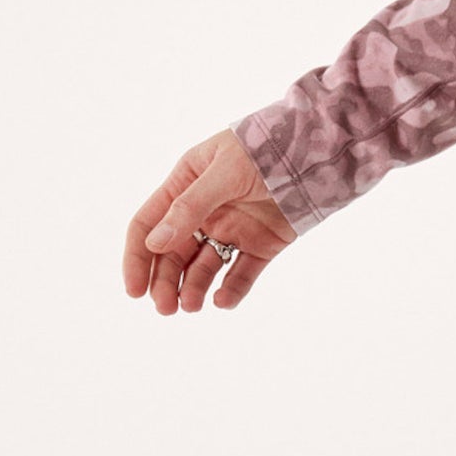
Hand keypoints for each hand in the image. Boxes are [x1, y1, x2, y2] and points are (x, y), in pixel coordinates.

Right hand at [123, 129, 299, 316]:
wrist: (322, 149)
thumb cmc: (267, 147)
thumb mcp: (225, 172)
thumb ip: (191, 207)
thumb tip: (155, 243)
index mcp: (186, 184)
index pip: (148, 224)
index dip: (138, 258)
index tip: (133, 291)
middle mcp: (205, 210)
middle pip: (173, 253)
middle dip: (165, 282)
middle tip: (166, 308)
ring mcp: (233, 228)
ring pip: (202, 267)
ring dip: (192, 289)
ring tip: (192, 306)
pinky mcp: (262, 243)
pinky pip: (241, 273)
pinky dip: (230, 291)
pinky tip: (222, 301)